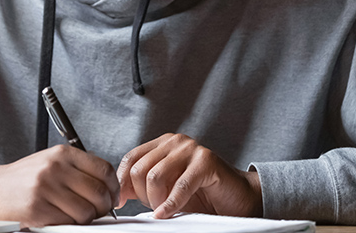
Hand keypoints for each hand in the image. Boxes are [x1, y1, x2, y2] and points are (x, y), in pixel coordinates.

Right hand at [0, 145, 118, 226]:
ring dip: (87, 219)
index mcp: (63, 153)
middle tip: (99, 211)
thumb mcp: (51, 162)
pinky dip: (69, 225)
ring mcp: (47, 187)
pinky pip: (68, 223)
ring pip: (86, 211)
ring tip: (77, 216)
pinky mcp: (38, 208)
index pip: (103, 168)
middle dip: (104, 207)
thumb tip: (107, 185)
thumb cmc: (24, 178)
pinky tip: (61, 219)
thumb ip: (77, 169)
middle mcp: (56, 167)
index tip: (113, 196)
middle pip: (98, 192)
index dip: (113, 187)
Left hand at [117, 133, 261, 218]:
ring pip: (155, 176)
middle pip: (140, 168)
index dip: (123, 182)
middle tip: (153, 208)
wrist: (237, 197)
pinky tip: (167, 213)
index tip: (120, 202)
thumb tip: (118, 192)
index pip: (131, 158)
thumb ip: (143, 185)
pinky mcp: (205, 161)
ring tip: (164, 210)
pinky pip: (180, 185)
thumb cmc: (202, 194)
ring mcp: (190, 148)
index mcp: (162, 144)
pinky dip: (170, 204)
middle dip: (142, 195)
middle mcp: (174, 142)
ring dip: (156, 201)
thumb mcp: (166, 188)